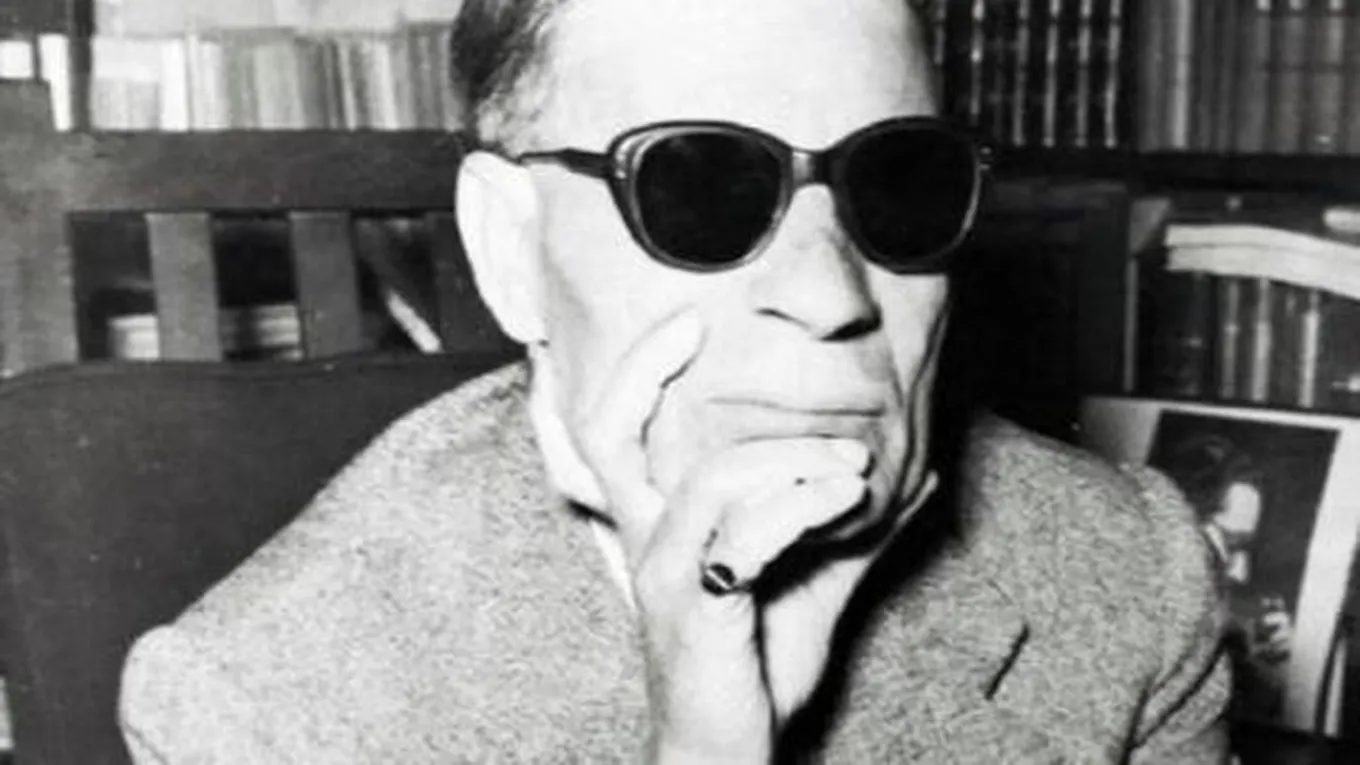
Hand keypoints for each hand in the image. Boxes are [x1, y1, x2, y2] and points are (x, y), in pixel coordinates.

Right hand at [574, 312, 934, 762]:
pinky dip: (802, 506)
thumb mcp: (810, 583)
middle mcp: (647, 541)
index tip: (685, 323)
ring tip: (853, 467)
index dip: (636, 372)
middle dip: (644, 370)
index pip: (612, 434)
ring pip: (713, 478)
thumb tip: (908, 474)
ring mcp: (665, 574)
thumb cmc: (756, 668)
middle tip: (700, 327)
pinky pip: (746, 536)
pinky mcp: (697, 610)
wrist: (730, 751)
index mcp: (660, 526)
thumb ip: (843, 527)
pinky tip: (846, 499)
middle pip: (609, 436)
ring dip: (793, 457)